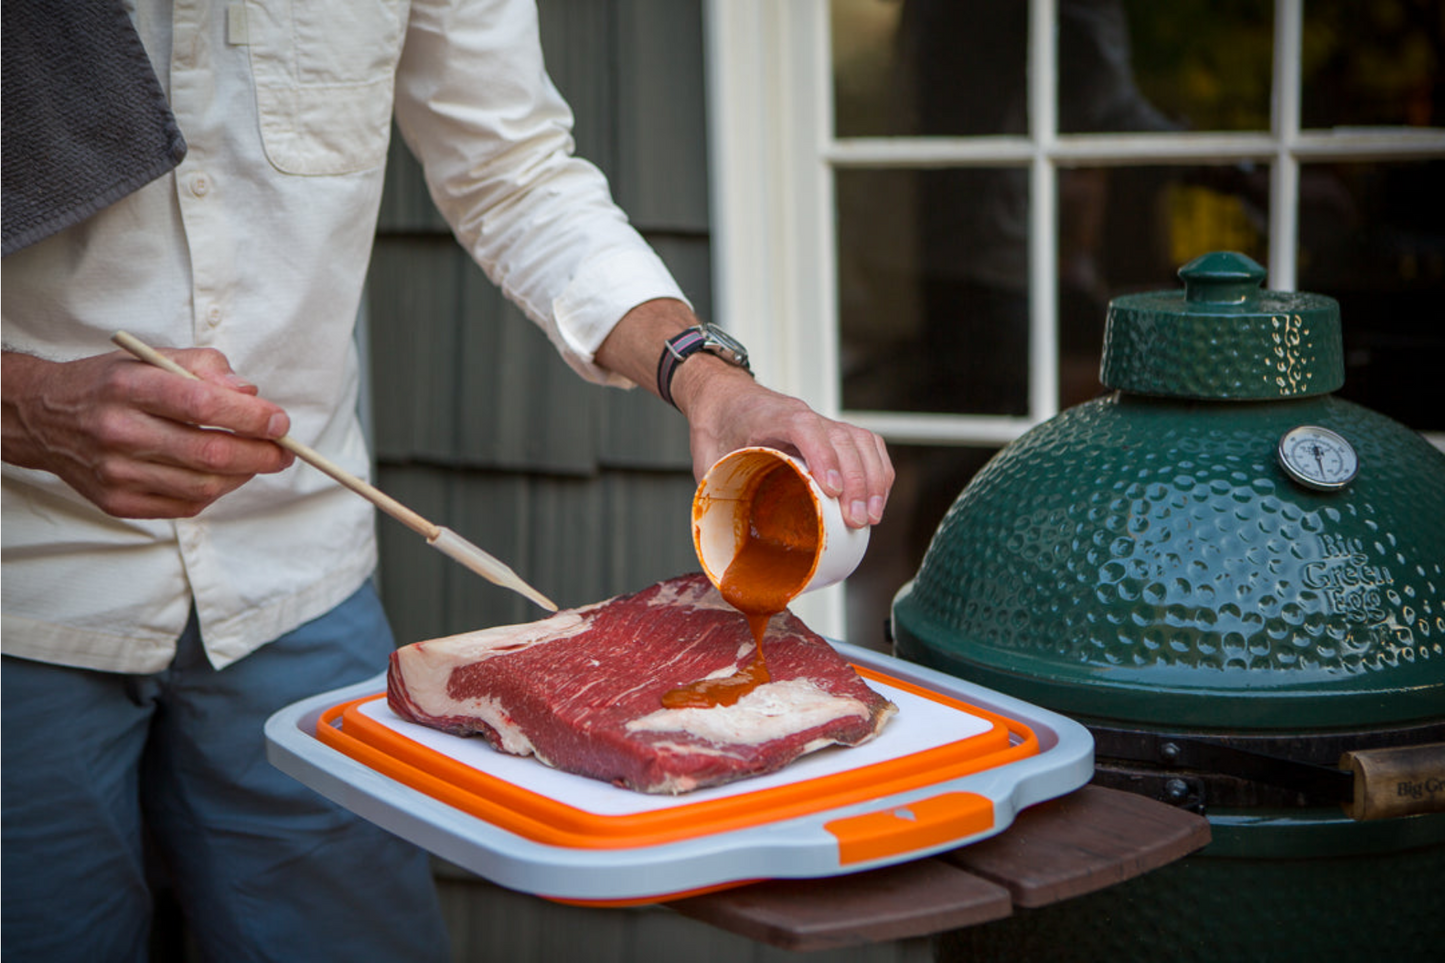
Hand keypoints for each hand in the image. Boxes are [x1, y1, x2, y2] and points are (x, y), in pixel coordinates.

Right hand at [2, 347, 293, 517]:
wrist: (43, 418)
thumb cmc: (112, 384)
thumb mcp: (151, 357)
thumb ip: (206, 366)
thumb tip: (251, 394)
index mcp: (129, 387)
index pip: (202, 404)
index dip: (251, 417)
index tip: (280, 422)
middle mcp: (118, 430)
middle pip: (209, 453)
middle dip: (261, 454)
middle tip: (284, 452)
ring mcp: (114, 472)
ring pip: (203, 487)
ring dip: (243, 476)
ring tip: (257, 462)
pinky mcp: (116, 502)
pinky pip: (184, 507)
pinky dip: (214, 493)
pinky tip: (221, 476)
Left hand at [674, 361, 892, 528]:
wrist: (722, 395)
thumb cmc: (716, 422)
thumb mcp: (705, 456)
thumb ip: (714, 489)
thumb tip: (717, 532)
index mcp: (770, 416)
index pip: (805, 428)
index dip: (824, 457)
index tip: (831, 490)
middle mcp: (803, 414)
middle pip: (843, 439)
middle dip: (857, 482)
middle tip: (857, 520)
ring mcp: (822, 422)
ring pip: (862, 442)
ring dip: (874, 480)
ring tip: (871, 516)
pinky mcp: (832, 432)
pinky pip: (867, 445)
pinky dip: (878, 471)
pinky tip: (876, 499)